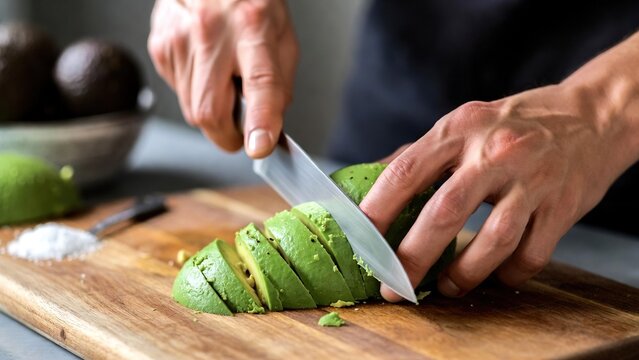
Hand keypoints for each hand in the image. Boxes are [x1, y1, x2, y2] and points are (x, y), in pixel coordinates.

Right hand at [148, 0, 297, 157]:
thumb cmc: (251, 5)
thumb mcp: (282, 40)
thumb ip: (279, 87)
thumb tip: (267, 130)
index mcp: (253, 28)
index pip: (259, 83)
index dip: (260, 120)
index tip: (259, 146)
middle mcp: (211, 32)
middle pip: (210, 111)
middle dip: (228, 135)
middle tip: (242, 129)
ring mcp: (179, 39)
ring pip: (192, 110)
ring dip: (213, 111)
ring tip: (225, 81)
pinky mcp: (160, 47)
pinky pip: (178, 93)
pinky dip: (196, 93)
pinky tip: (206, 69)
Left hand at [361, 83, 632, 300]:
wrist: (592, 116)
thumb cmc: (514, 124)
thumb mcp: (464, 123)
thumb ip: (421, 154)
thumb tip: (372, 179)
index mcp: (460, 129)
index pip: (407, 171)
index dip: (378, 208)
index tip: (360, 240)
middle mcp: (495, 152)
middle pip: (445, 212)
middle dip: (412, 257)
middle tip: (393, 286)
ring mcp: (532, 180)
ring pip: (493, 240)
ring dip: (463, 273)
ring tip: (445, 288)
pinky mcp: (563, 206)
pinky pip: (532, 254)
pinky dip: (509, 273)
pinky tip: (495, 275)